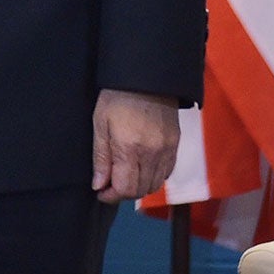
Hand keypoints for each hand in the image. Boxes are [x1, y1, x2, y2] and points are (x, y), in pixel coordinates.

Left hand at [90, 88, 180, 202]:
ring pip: (155, 185)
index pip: (125, 188)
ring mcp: (167, 151)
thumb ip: (101, 157)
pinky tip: (141, 167)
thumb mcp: (100, 124)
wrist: (145, 78)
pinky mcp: (175, 146)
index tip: (101, 192)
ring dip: (138, 186)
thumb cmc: (116, 98)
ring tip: (124, 175)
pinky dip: (153, 177)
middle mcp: (152, 154)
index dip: (111, 196)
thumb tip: (99, 185)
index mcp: (129, 148)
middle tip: (110, 184)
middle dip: (123, 192)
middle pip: (141, 190)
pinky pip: (166, 173)